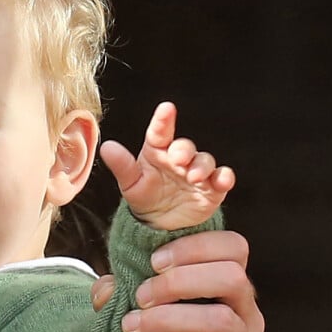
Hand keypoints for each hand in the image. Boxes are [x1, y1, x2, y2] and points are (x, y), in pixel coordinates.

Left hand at [91, 230, 262, 331]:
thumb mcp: (148, 328)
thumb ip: (129, 300)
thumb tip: (106, 287)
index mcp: (230, 294)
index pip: (235, 248)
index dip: (195, 245)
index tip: (152, 260)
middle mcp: (247, 318)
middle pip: (232, 277)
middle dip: (179, 280)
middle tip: (139, 297)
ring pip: (221, 320)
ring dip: (168, 318)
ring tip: (129, 328)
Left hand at [100, 101, 234, 230]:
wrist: (160, 223)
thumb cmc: (144, 196)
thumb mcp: (130, 183)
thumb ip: (121, 165)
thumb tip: (106, 147)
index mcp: (157, 151)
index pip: (160, 132)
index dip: (164, 120)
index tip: (167, 108)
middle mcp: (179, 158)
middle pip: (185, 146)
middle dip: (184, 150)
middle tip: (178, 159)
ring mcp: (197, 172)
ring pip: (205, 161)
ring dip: (202, 166)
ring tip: (193, 176)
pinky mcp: (212, 188)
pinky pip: (222, 178)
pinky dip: (225, 177)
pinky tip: (221, 181)